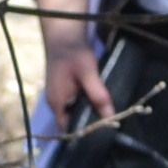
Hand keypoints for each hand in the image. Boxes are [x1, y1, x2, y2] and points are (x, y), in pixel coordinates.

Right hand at [36, 0, 114, 129]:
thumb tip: (110, 116)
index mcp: (57, 102)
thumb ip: (98, 95)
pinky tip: (100, 102)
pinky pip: (75, 102)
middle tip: (111, 126)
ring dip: (89, 113)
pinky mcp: (64, 88)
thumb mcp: (88, 73)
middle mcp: (55, 102)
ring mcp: (59, 95)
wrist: (63, 33)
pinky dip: (87, 103)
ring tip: (110, 116)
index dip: (85, 132)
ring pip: (75, 112)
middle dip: (90, 123)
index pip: (69, 129)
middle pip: (72, 121)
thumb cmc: (73, 52)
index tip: (103, 134)